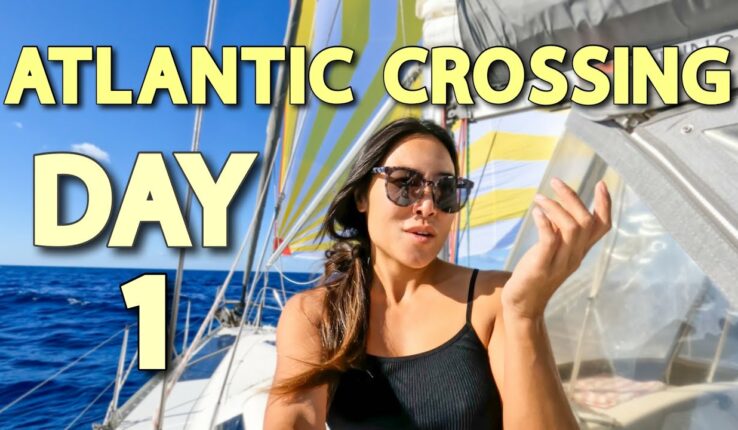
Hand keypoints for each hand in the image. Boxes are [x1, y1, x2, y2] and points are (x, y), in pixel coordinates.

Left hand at [502, 177, 611, 319]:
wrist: (523, 304)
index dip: (605, 205)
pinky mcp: (542, 266)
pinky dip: (545, 222)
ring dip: (556, 207)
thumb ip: (560, 230)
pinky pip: (550, 240)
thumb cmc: (536, 273)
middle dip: (573, 197)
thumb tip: (560, 206)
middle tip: (555, 181)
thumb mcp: (554, 249)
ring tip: (540, 198)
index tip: (600, 183)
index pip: (603, 226)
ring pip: (572, 228)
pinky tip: (536, 212)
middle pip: (587, 221)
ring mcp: (560, 262)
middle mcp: (575, 255)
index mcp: (580, 250)